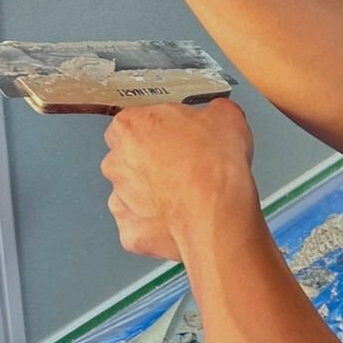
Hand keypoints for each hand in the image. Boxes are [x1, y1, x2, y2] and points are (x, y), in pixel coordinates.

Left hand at [100, 99, 256, 261]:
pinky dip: (157, 223)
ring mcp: (120, 199)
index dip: (157, 130)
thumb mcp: (226, 116)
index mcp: (130, 127)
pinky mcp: (130, 231)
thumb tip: (218, 115)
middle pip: (128, 158)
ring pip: (132, 193)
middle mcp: (116, 162)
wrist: (218, 213)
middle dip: (151, 163)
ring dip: (153, 194)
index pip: (132, 122)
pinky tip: (181, 217)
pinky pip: (140, 224)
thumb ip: (212, 111)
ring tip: (186, 195)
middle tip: (184, 166)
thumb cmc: (214, 166)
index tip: (175, 136)